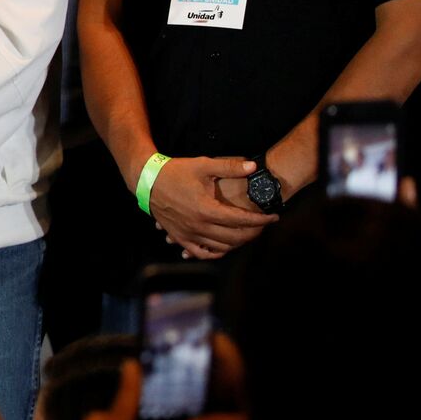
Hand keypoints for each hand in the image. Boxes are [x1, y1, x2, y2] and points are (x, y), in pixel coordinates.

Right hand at [145, 156, 275, 258]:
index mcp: (206, 209)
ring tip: (246, 234)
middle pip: (234, 238)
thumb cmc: (175, 172)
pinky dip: (214, 253)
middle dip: (253, 233)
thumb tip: (253, 166)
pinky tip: (222, 247)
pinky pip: (200, 253)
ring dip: (237, 243)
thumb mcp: (203, 165)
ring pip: (220, 248)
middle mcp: (198, 226)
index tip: (273, 216)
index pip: (241, 220)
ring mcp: (188, 234)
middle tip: (262, 226)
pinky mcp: (179, 237)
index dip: (261, 220)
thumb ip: (230, 167)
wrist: (147, 180)